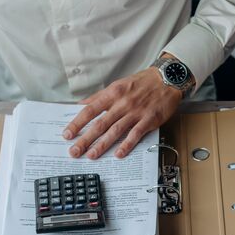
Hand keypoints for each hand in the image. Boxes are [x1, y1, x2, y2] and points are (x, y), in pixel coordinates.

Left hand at [62, 67, 181, 159]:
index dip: (77, 123)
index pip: (90, 110)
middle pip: (100, 124)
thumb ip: (99, 97)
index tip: (67, 134)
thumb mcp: (117, 85)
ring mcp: (136, 112)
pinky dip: (127, 145)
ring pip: (115, 131)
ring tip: (92, 155)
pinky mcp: (149, 120)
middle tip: (74, 151)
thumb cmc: (141, 82)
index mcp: (112, 93)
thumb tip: (82, 105)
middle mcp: (122, 103)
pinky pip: (136, 134)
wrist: (167, 78)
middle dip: (85, 139)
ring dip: (102, 145)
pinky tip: (118, 154)